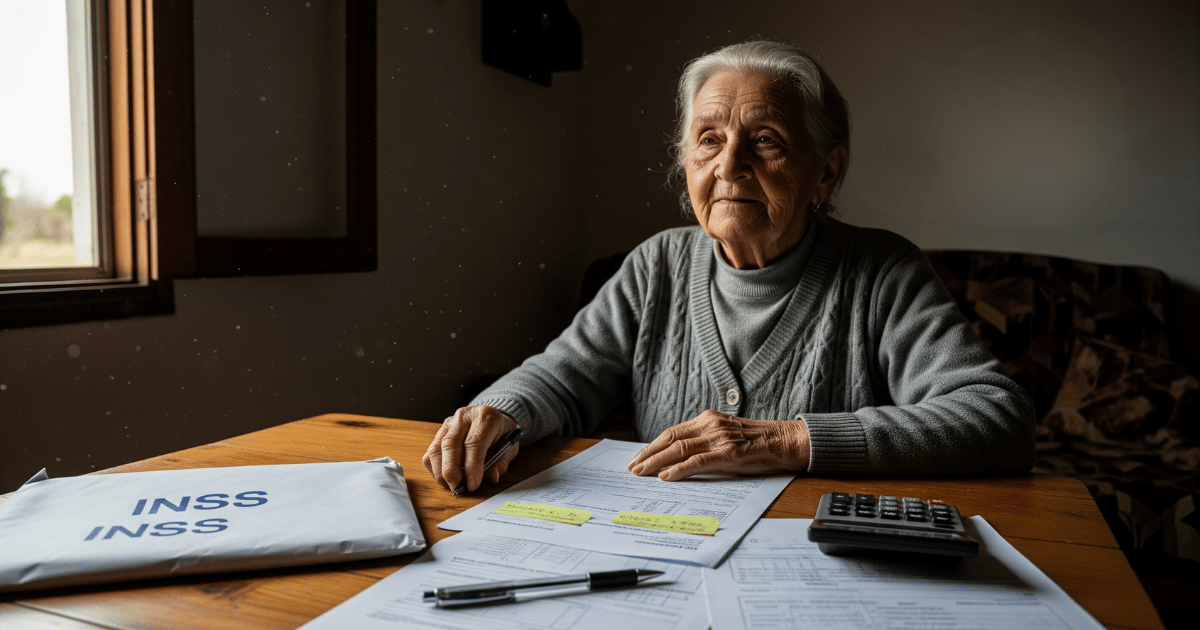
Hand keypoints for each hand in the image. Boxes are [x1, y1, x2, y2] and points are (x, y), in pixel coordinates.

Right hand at [423, 406, 519, 492]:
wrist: (492, 420)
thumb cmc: (501, 435)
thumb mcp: (509, 447)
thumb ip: (501, 462)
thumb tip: (491, 477)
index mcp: (485, 417)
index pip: (474, 442)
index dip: (472, 466)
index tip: (472, 485)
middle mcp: (464, 417)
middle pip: (450, 444)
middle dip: (452, 471)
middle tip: (458, 488)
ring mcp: (449, 424)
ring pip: (436, 449)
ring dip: (441, 472)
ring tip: (452, 485)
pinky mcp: (439, 433)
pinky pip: (430, 453)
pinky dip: (434, 468)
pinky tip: (445, 478)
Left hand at [625, 410, 808, 480]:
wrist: (785, 441)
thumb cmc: (757, 443)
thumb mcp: (726, 436)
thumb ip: (705, 442)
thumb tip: (679, 458)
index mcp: (708, 419)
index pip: (672, 432)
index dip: (652, 446)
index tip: (638, 457)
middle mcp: (710, 425)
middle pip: (670, 439)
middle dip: (648, 454)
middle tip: (632, 467)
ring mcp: (719, 438)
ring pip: (679, 449)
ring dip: (656, 462)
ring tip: (641, 473)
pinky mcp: (728, 454)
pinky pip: (697, 461)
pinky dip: (678, 469)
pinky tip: (665, 477)